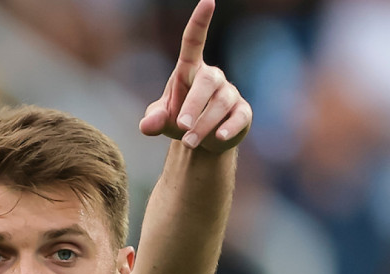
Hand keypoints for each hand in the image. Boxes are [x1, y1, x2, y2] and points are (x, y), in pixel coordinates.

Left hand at [138, 0, 251, 152]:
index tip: (208, 0)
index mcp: (191, 70)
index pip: (195, 41)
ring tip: (189, 142)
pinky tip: (219, 137)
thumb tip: (146, 126)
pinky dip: (229, 127)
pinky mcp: (243, 112)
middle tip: (181, 127)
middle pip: (208, 82)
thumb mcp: (163, 119)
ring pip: (220, 104)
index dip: (200, 21)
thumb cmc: (180, 120)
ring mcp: (230, 94)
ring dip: (204, 124)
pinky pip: (239, 116)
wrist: (202, 142)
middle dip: (194, 105)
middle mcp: (213, 77)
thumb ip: (153, 119)